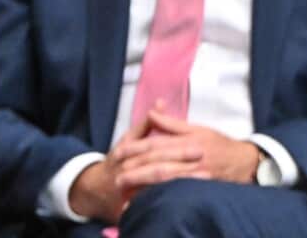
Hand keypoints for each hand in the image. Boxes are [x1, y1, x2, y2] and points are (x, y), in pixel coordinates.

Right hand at [68, 112, 203, 222]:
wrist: (98, 187)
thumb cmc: (118, 160)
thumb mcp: (129, 139)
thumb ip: (147, 123)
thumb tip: (160, 102)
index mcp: (126, 149)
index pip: (155, 148)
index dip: (178, 150)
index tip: (200, 149)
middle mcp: (125, 167)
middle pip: (157, 169)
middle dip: (182, 168)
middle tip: (208, 169)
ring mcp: (127, 187)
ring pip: (156, 186)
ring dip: (180, 184)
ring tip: (202, 181)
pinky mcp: (129, 202)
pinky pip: (151, 201)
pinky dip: (168, 199)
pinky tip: (186, 199)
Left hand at [117, 109, 258, 189]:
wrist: (247, 162)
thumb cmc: (219, 144)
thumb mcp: (197, 129)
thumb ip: (172, 123)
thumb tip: (151, 112)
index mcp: (188, 141)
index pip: (157, 144)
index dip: (137, 149)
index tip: (119, 153)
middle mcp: (192, 158)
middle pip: (159, 164)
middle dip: (137, 171)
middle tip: (117, 177)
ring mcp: (198, 175)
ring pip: (168, 180)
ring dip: (146, 186)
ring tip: (128, 191)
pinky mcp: (202, 188)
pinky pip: (179, 192)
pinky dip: (163, 196)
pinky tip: (149, 200)